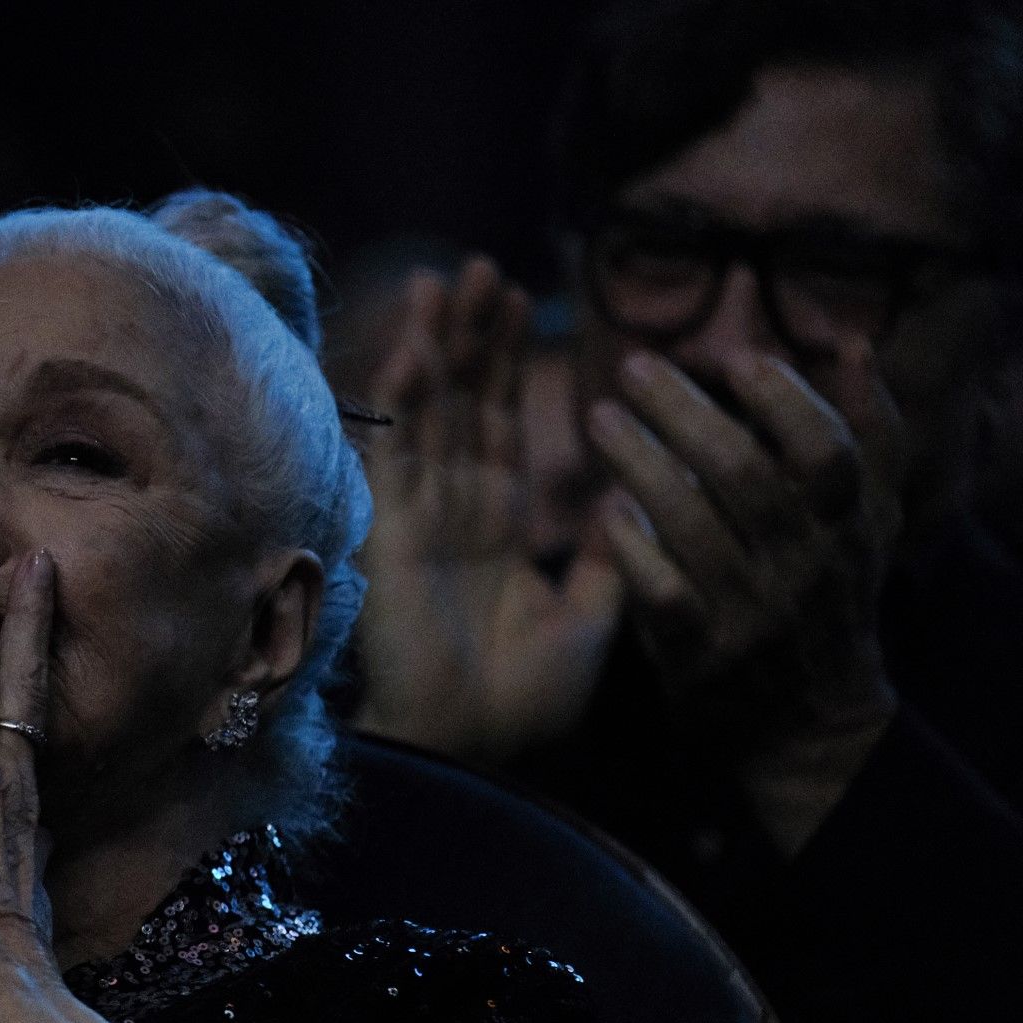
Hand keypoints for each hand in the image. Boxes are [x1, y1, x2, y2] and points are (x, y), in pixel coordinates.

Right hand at [354, 258, 622, 762]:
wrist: (469, 751)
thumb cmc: (523, 703)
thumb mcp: (592, 620)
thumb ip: (611, 553)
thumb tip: (635, 489)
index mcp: (498, 533)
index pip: (501, 431)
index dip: (508, 369)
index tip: (520, 304)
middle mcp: (453, 515)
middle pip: (462, 407)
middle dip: (472, 338)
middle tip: (480, 268)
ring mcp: (417, 520)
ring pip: (427, 415)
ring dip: (438, 346)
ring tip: (449, 280)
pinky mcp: (389, 534)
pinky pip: (397, 454)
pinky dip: (404, 401)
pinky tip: (415, 346)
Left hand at [588, 339, 905, 850]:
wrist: (804, 722)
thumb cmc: (824, 595)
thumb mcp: (864, 523)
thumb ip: (865, 439)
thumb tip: (852, 347)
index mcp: (849, 527)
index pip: (829, 453)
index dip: (786, 401)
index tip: (736, 357)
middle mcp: (804, 567)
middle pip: (746, 476)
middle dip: (685, 413)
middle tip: (634, 369)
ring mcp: (751, 613)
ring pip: (694, 526)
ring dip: (641, 464)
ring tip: (599, 419)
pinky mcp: (701, 654)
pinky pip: (664, 594)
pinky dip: (635, 549)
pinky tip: (606, 512)